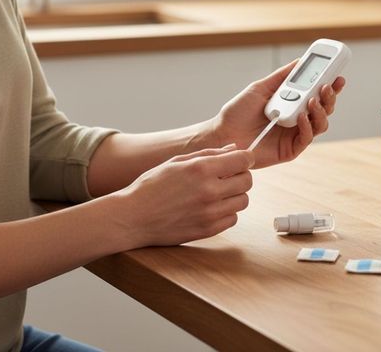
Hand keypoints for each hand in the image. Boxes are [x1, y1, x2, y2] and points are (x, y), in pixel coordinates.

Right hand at [110, 145, 253, 247]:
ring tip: (216, 192)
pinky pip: (233, 218)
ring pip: (243, 201)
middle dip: (240, 175)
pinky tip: (210, 207)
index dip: (245, 157)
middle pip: (247, 181)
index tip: (240, 159)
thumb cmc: (153, 185)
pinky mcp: (208, 230)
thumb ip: (209, 154)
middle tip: (226, 176)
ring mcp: (210, 213)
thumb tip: (234, 149)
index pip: (243, 160)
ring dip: (234, 195)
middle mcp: (209, 191)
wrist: (133, 216)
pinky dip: (227, 212)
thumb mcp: (178, 162)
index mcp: (201, 168)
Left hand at [211, 62, 344, 168]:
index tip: (337, 75)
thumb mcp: (260, 88)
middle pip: (324, 109)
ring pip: (320, 124)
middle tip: (327, 86)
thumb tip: (299, 62)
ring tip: (313, 100)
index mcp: (292, 104)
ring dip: (321, 111)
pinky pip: (306, 138)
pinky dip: (307, 126)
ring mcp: (295, 135)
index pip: (317, 94)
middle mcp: (297, 120)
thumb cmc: (238, 112)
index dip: (329, 86)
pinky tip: (301, 116)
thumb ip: (281, 77)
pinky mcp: (290, 150)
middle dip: (329, 97)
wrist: (222, 133)